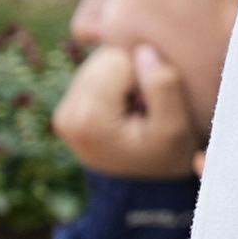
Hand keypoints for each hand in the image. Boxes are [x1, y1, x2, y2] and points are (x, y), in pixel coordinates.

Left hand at [53, 44, 205, 179]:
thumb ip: (163, 87)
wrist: (145, 189)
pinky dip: (117, 83)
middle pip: (104, 59)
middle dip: (132, 72)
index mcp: (88, 119)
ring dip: (125, 76)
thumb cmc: (166, 157)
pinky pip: (95, 75)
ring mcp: (63, 112)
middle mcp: (66, 114)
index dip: (146, 70)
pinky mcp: (67, 109)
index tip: (156, 100)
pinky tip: (128, 106)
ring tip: (139, 106)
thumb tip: (145, 50)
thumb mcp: (174, 128)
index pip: (118, 60)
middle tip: (148, 104)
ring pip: (99, 63)